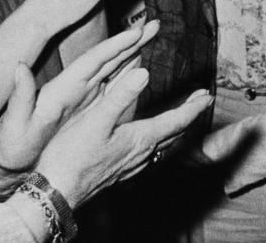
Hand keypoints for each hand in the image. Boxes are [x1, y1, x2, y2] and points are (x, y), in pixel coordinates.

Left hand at [0, 25, 157, 170]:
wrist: (11, 162)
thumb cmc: (12, 146)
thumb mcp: (15, 124)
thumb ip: (21, 97)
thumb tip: (19, 66)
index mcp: (62, 88)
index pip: (92, 60)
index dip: (114, 45)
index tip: (136, 32)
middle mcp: (74, 86)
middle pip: (107, 57)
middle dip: (131, 40)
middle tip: (154, 25)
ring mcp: (82, 95)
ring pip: (113, 67)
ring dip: (132, 51)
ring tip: (152, 34)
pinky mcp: (86, 106)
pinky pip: (112, 84)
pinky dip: (128, 71)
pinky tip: (140, 64)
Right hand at [37, 71, 211, 207]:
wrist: (56, 193)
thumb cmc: (72, 156)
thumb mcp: (96, 120)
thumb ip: (120, 96)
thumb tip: (144, 73)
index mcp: (140, 139)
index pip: (176, 121)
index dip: (193, 107)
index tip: (209, 96)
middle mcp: (141, 154)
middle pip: (175, 133)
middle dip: (189, 115)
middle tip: (202, 100)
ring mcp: (132, 166)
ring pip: (163, 145)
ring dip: (176, 128)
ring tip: (181, 117)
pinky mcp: (121, 172)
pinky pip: (150, 154)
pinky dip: (160, 140)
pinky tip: (150, 141)